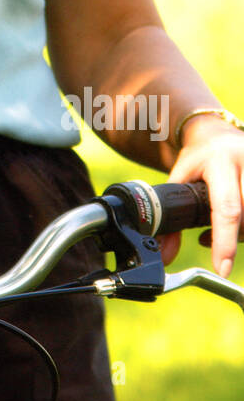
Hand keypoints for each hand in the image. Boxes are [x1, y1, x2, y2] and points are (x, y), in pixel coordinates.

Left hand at [157, 122, 243, 277]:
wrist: (215, 133)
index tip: (221, 268)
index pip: (227, 208)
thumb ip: (169, 217)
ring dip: (241, 233)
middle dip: (234, 237)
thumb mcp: (178, 179)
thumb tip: (164, 255)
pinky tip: (236, 226)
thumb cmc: (197, 158)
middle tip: (218, 248)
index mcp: (221, 161)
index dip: (225, 241)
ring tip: (221, 233)